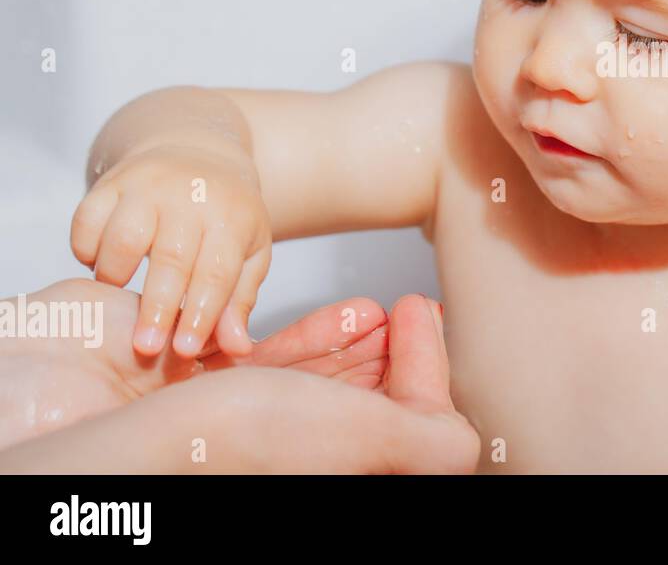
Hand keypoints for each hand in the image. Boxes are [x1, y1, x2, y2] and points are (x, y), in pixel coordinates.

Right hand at [0, 283, 477, 473]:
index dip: (429, 369)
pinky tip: (349, 315)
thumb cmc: (221, 442)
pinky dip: (311, 336)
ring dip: (359, 340)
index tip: (428, 314)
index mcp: (329, 478)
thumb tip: (465, 440)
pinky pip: (270, 364)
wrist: (85, 416)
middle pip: (365, 406)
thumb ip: (424, 441)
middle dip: (398, 354)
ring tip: (387, 307)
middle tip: (417, 308)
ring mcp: (243, 424)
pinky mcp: (202, 391)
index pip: (405, 431)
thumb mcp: (355, 440)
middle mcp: (291, 456)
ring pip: (322, 382)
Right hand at [70, 142, 272, 357]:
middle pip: (170, 257)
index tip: (185, 351)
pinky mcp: (111, 182)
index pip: (217, 272)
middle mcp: (190, 196)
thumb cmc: (227, 216)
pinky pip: (86, 219)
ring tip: (120, 297)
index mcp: (231, 217)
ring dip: (116, 276)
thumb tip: (237, 349)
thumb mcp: (249, 253)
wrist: (199, 154)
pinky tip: (101, 264)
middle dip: (156, 307)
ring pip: (123, 237)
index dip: (201, 313)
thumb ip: (239, 301)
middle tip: (145, 348)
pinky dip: (87, 250)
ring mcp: (148, 185)